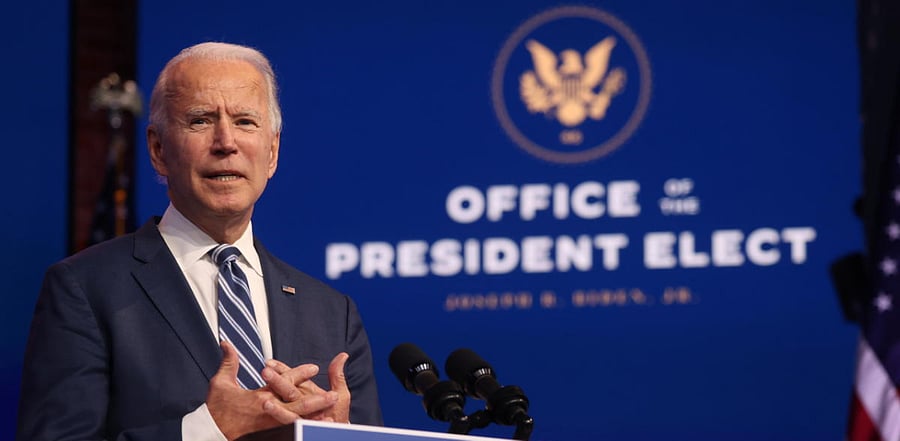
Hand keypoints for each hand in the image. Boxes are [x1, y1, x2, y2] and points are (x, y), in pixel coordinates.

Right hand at [206, 341, 337, 439]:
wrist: (211, 431)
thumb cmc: (216, 407)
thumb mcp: (220, 383)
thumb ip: (229, 362)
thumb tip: (226, 342)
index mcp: (258, 398)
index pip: (284, 384)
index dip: (299, 375)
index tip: (314, 368)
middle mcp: (268, 410)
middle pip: (296, 405)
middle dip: (316, 400)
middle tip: (334, 395)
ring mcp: (270, 422)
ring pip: (296, 417)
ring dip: (314, 415)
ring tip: (330, 415)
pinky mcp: (269, 429)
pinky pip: (290, 425)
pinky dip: (304, 423)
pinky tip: (316, 422)